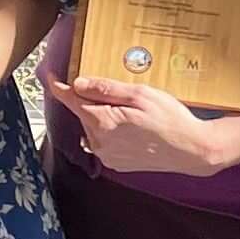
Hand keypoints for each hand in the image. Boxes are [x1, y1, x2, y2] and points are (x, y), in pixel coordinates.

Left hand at [45, 74, 239, 179]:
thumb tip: (78, 83)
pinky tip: (132, 128)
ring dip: (102, 116)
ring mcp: (107, 156)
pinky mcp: (115, 164)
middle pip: (83, 112)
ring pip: (93, 127)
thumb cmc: (170, 119)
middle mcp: (99, 142)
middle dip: (93, 100)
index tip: (48, 74)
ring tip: (132, 113)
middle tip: (122, 94)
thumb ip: (106, 89)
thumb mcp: (140, 94)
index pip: (70, 99)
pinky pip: (103, 142)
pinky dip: (110, 132)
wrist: (192, 150)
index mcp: (102, 122)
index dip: (57, 84)